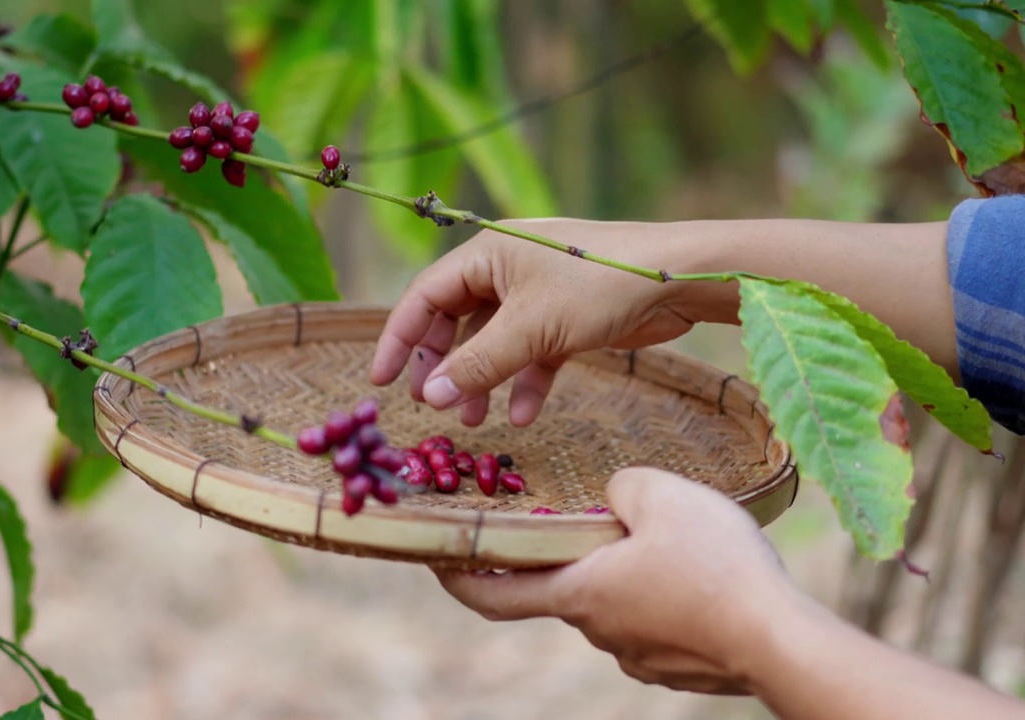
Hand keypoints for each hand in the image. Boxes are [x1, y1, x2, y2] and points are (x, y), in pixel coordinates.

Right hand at [369, 220, 730, 425]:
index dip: (400, 337)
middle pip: (455, 320)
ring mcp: (538, 294)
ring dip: (482, 381)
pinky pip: (531, 353)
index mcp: (487, 254)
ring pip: (493, 342)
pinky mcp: (567, 318)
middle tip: (431, 405)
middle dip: (444, 365)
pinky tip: (521, 415)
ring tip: (473, 422)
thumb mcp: (530, 328)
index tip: (380, 380)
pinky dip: (524, 382)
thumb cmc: (599, 285)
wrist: (678, 278)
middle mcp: (507, 270)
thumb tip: (429, 395)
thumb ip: (477, 363)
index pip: (424, 296)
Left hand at [432, 467, 801, 694]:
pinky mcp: (676, 666)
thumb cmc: (715, 566)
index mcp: (577, 593)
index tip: (434, 555)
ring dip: (627, 572)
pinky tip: (701, 573)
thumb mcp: (660, 495)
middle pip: (565, 586)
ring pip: (617, 601)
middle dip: (576, 552)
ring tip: (672, 538)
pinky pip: (656, 621)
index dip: (457, 575)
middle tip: (604, 517)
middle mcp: (597, 631)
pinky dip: (663, 595)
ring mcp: (638, 656)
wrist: (782, 640)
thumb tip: (616, 498)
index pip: (492, 594)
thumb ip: (621, 487)